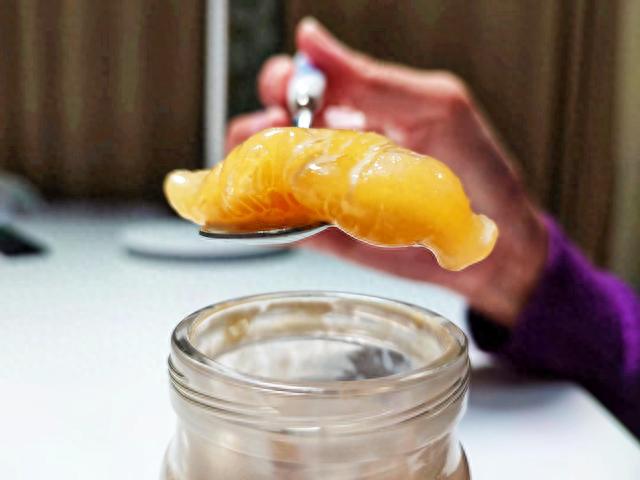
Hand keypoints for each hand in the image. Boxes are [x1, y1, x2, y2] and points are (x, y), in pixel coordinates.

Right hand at [226, 18, 547, 327]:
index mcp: (356, 108)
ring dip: (250, 166)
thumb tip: (310, 38)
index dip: (285, 82)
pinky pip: (275, 220)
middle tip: (280, 133)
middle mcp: (332, 146)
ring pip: (259, 171)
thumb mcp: (433, 106)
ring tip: (271, 170)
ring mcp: (323, 190)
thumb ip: (372, 78)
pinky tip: (266, 211)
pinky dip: (257, 214)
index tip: (292, 91)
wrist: (489, 242)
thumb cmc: (474, 167)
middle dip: (258, 124)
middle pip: (267, 125)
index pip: (299, 83)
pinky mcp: (320, 232)